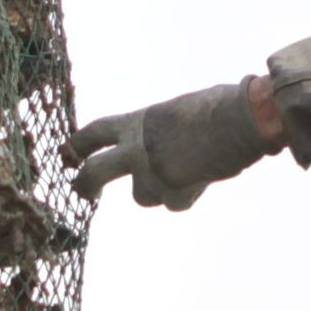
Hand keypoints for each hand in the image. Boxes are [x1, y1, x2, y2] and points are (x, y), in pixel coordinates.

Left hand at [64, 79, 279, 208]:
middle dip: (85, 184)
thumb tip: (153, 152)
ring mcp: (152, 176)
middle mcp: (136, 151)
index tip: (70, 153)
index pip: (95, 133)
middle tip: (83, 192)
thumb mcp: (173, 114)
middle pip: (94, 173)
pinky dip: (187, 193)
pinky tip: (204, 175)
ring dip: (161, 187)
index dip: (79, 144)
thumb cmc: (215, 108)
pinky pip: (175, 202)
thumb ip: (154, 135)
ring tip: (189, 166)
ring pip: (144, 195)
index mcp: (136, 123)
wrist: (240, 121)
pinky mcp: (173, 196)